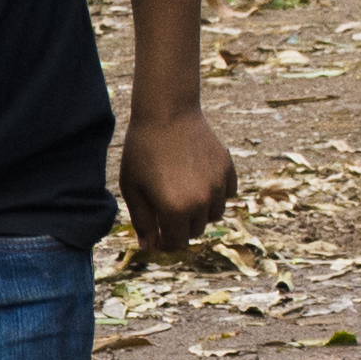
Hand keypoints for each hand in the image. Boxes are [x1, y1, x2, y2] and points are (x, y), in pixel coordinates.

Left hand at [119, 102, 234, 257]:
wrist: (166, 112)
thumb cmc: (142, 150)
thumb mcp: (132, 188)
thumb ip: (142, 221)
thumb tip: (149, 247)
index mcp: (174, 210)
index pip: (175, 243)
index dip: (164, 241)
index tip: (156, 232)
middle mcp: (200, 202)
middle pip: (194, 231)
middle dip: (179, 225)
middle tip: (165, 205)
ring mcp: (217, 186)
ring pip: (213, 215)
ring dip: (199, 211)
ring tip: (182, 191)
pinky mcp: (227, 170)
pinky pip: (227, 194)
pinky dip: (216, 193)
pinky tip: (199, 179)